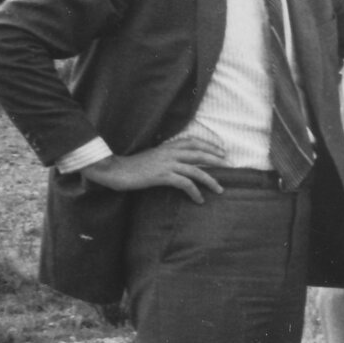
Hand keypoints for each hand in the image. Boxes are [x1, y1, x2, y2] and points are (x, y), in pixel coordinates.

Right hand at [81, 136, 228, 203]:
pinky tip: (199, 200)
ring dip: (210, 180)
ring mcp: (166, 164)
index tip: (221, 151)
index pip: (193, 142)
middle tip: (229, 165)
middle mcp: (169, 153)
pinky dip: (195, 192)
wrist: (114, 170)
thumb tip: (181, 162)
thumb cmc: (132, 166)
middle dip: (216, 159)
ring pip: (196, 170)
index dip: (209, 145)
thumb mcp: (152, 156)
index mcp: (167, 146)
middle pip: (199, 154)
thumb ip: (167, 156)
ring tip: (219, 189)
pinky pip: (185, 184)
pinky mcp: (162, 176)